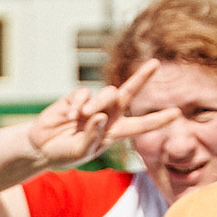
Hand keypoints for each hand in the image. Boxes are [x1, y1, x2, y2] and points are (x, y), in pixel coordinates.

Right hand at [23, 62, 179, 168]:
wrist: (40, 147)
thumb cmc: (64, 153)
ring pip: (106, 93)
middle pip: (128, 93)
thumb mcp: (81, 152)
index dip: (158, 119)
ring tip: (81, 117)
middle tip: (155, 63)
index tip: (176, 113)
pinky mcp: (75, 98)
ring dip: (97, 103)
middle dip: (142, 77)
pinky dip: (77, 105)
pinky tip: (68, 117)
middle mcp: (107, 114)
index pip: (141, 125)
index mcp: (114, 132)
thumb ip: (93, 135)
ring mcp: (92, 104)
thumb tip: (100, 114)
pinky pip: (83, 94)